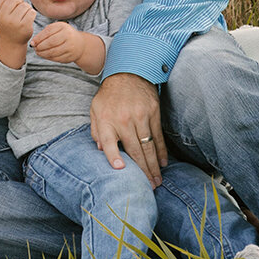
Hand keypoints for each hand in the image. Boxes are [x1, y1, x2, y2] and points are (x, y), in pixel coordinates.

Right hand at [0, 0, 36, 48]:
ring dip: (27, 7)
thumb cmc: (8, 25)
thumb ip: (2, 0)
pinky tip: (30, 17)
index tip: (14, 1)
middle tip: (21, 6)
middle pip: (14, 0)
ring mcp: (14, 23)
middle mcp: (4, 18)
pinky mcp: (24, 26)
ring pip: (24, 5)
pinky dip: (32, 13)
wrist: (12, 43)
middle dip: (20, 1)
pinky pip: (32, 12)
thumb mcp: (2, 14)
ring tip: (25, 12)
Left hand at [31, 22, 102, 70]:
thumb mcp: (56, 29)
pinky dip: (49, 58)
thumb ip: (45, 33)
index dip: (39, 38)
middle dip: (40, 46)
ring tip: (38, 52)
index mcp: (63, 26)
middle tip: (35, 49)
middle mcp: (68, 36)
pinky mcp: (70, 56)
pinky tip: (45, 56)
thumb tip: (33, 42)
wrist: (80, 44)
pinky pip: (57, 58)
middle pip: (51, 42)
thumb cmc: (64, 35)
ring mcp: (70, 47)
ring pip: (53, 52)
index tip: (32, 42)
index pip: (48, 32)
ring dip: (43, 53)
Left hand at [89, 72, 166, 187]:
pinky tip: (163, 163)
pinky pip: (158, 136)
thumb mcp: (95, 109)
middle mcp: (123, 119)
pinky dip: (161, 151)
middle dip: (142, 171)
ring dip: (153, 166)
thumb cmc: (109, 95)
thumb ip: (96, 130)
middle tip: (148, 187)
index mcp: (106, 120)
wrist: (128, 72)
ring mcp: (140, 116)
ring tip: (157, 181)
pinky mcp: (153, 113)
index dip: (113, 156)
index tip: (120, 169)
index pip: (108, 141)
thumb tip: (100, 150)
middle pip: (133, 150)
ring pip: (148, 146)